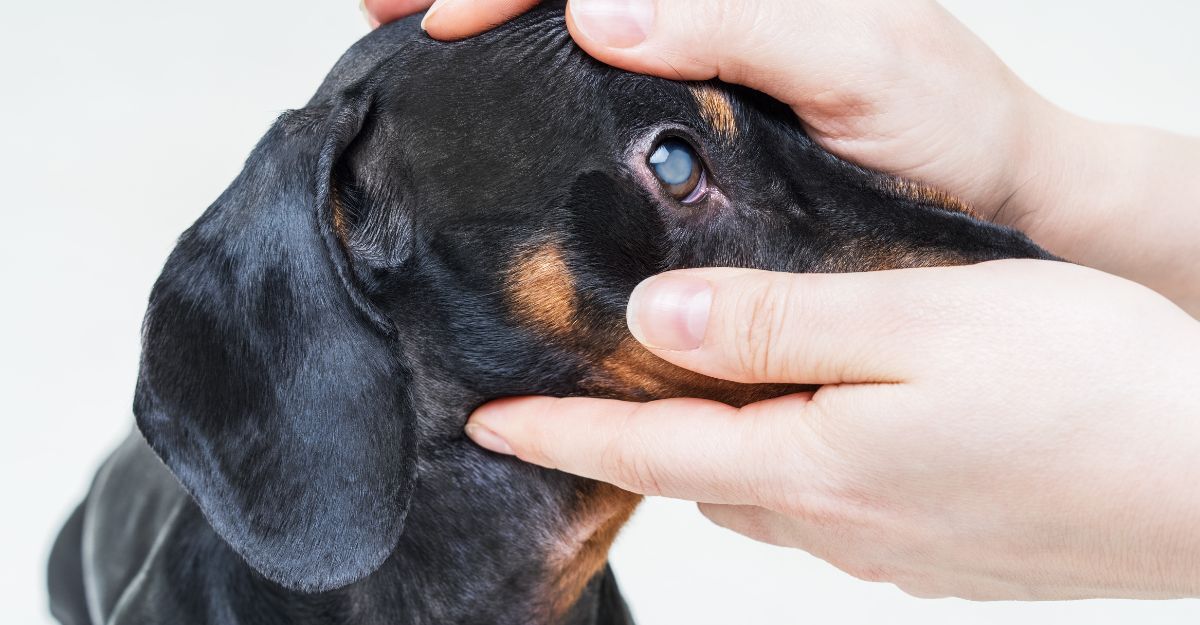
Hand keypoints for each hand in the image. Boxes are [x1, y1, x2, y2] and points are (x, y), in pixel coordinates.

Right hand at [364, 0, 1199, 314]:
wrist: (993, 201)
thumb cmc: (947, 123)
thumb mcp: (863, 59)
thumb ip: (740, 22)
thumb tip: (598, 9)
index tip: (434, 18)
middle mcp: (707, 9)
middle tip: (377, 9)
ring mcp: (694, 57)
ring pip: (572, 26)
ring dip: (488, 24)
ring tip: (396, 40)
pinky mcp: (694, 116)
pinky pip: (597, 86)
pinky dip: (533, 83)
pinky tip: (487, 103)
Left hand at [465, 261, 1199, 599]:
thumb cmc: (1087, 387)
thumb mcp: (918, 320)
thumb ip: (777, 324)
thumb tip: (655, 325)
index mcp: (814, 462)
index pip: (646, 452)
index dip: (558, 434)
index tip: (486, 422)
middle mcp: (837, 520)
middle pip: (696, 478)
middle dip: (628, 441)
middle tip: (584, 392)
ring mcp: (890, 545)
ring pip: (760, 491)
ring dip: (711, 449)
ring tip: (692, 395)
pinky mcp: (938, 550)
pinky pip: (825, 504)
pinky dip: (786, 462)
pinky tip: (814, 424)